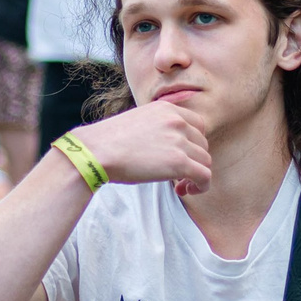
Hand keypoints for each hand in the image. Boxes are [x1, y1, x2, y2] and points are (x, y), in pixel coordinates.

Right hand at [71, 97, 211, 193]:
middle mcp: (177, 120)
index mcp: (167, 109)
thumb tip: (166, 146)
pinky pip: (205, 176)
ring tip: (179, 185)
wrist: (95, 152)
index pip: (198, 125)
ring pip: (205, 161)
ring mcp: (180, 141)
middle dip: (194, 160)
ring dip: (196, 175)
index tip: (180, 157)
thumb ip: (157, 128)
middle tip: (178, 175)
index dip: (193, 144)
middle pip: (203, 144)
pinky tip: (184, 190)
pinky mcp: (179, 162)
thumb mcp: (137, 122)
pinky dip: (201, 187)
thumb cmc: (109, 142)